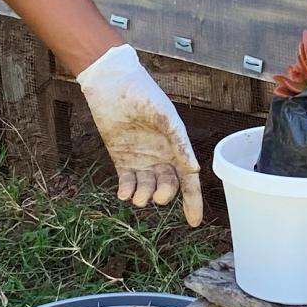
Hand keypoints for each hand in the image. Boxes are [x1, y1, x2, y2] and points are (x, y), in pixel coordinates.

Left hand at [76, 44, 203, 225]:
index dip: (193, 201)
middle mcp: (161, 156)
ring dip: (144, 197)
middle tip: (158, 197)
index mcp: (177, 146)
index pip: (189, 180)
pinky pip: (127, 182)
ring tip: (137, 197)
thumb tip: (194, 170)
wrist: (112, 84)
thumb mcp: (165, 117)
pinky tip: (123, 194)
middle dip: (165, 195)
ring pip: (147, 188)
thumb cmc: (142, 94)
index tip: (193, 222)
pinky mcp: (122, 158)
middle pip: (169, 186)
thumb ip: (179, 143)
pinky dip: (126, 192)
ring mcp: (141, 158)